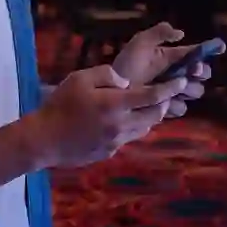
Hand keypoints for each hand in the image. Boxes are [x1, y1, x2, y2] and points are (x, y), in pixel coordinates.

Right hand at [33, 66, 188, 167]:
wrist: (44, 140)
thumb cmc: (59, 105)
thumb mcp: (80, 78)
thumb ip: (107, 74)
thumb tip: (126, 82)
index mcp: (115, 104)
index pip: (152, 95)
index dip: (171, 87)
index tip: (182, 80)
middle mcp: (121, 124)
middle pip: (155, 115)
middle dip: (164, 103)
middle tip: (165, 94)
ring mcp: (116, 141)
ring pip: (145, 128)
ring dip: (150, 117)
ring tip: (145, 107)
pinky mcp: (109, 152)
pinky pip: (128, 138)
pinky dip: (132, 128)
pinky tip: (121, 122)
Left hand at [112, 22, 216, 117]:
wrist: (112, 90)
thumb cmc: (126, 64)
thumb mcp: (140, 43)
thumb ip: (159, 33)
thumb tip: (181, 33)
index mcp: (173, 57)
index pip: (197, 53)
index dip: (210, 49)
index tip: (219, 47)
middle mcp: (177, 75)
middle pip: (202, 74)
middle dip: (200, 71)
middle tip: (193, 70)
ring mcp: (173, 92)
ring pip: (194, 92)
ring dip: (189, 88)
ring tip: (178, 86)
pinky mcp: (167, 109)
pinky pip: (180, 108)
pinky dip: (176, 104)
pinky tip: (167, 100)